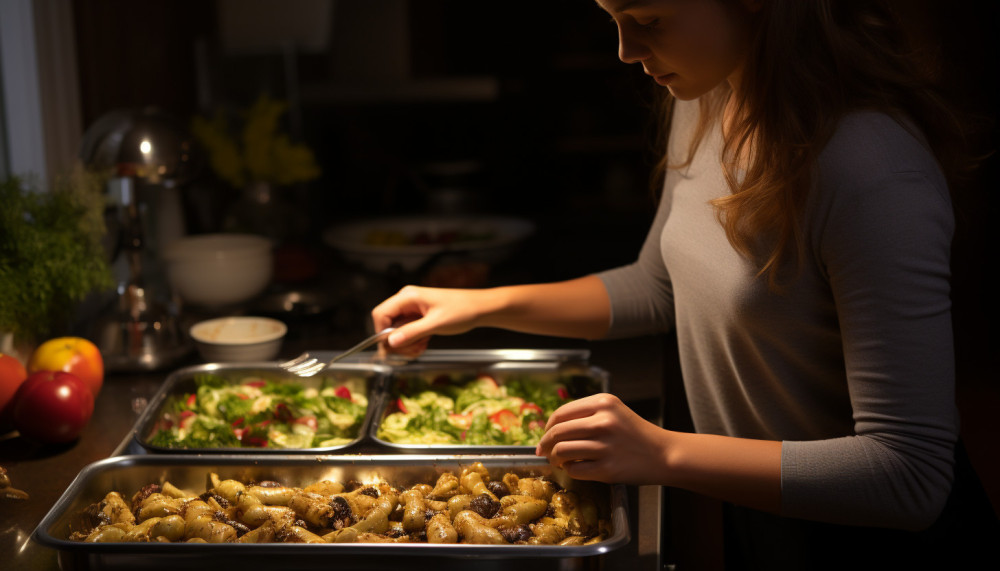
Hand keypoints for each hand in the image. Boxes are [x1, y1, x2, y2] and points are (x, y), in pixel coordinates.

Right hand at [371, 285, 495, 357]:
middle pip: (387, 325)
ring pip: (396, 331)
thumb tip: (390, 342)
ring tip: (421, 347)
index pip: (380, 314)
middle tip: (412, 351)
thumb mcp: (436, 324)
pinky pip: (407, 332)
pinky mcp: (418, 318)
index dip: (381, 333)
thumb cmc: (461, 311)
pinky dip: (413, 342)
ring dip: (406, 344)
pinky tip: (424, 344)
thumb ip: (412, 332)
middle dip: (397, 342)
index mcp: (408, 297)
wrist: (480, 309)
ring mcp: (412, 310)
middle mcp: (406, 301)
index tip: (392, 347)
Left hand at [535, 393, 668, 484]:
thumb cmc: (636, 434)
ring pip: (562, 451)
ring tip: (558, 461)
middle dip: (545, 444)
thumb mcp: (614, 412)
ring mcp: (605, 446)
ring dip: (555, 458)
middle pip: (557, 432)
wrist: (664, 454)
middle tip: (543, 451)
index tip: (545, 435)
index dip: (548, 427)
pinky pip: (574, 470)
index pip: (561, 413)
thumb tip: (552, 428)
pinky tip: (574, 468)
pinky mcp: (607, 469)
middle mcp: (603, 422)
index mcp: (603, 403)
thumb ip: (587, 414)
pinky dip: (569, 470)